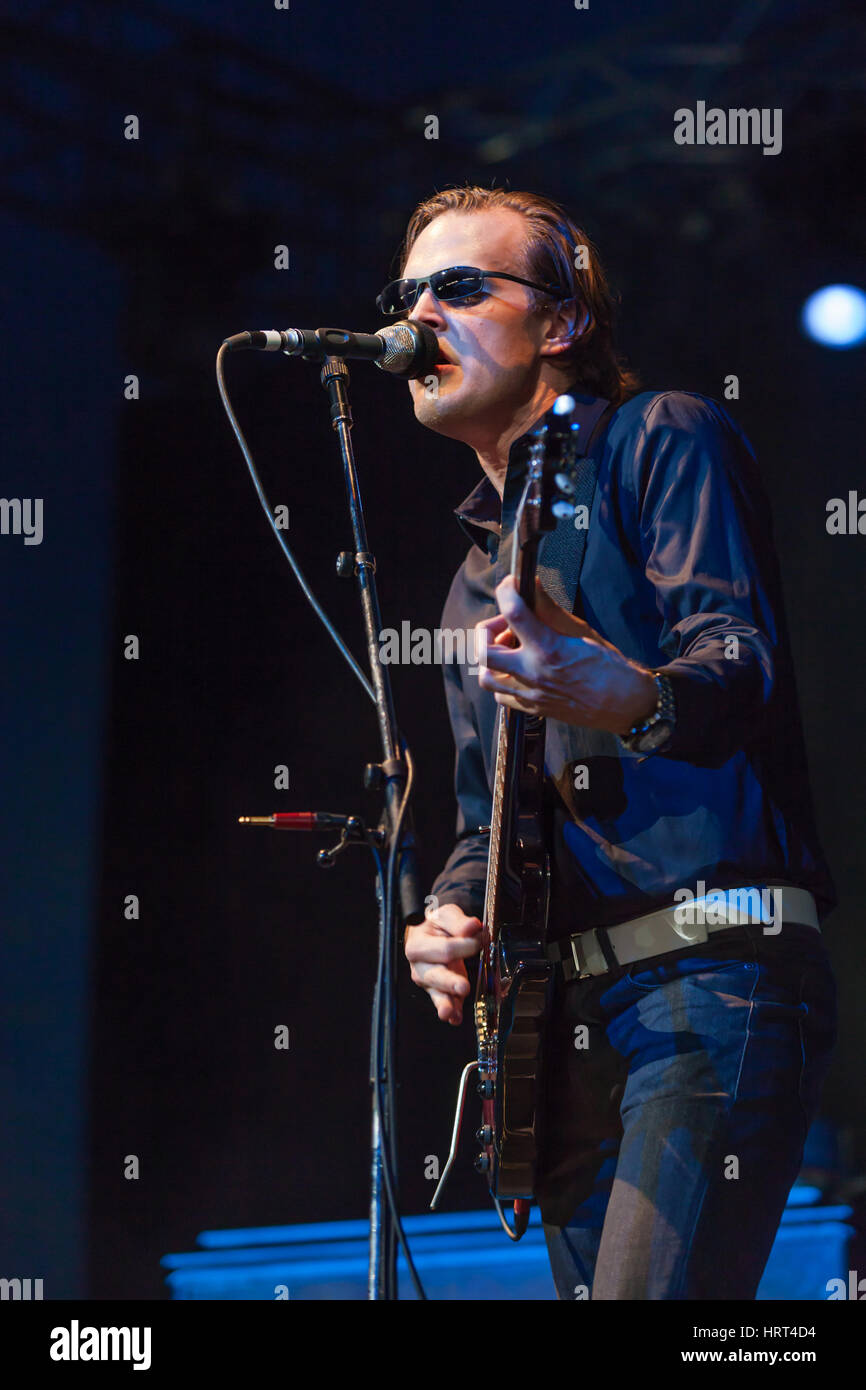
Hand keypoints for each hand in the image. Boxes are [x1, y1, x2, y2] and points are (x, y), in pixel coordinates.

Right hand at [404, 903, 482, 1025]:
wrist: (433, 933)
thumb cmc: (438, 925)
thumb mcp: (446, 915)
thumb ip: (458, 921)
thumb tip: (472, 926)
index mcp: (418, 944)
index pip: (444, 948)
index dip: (464, 945)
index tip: (480, 938)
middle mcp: (419, 965)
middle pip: (435, 975)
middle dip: (449, 982)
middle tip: (463, 987)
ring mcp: (428, 981)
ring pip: (436, 993)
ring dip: (445, 1002)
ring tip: (449, 1012)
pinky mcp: (438, 991)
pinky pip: (444, 1002)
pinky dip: (452, 1011)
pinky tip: (456, 1018)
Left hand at [476, 574, 656, 734]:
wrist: (623, 704)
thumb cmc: (608, 667)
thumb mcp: (582, 631)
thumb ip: (550, 610)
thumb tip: (532, 585)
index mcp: (548, 649)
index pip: (514, 613)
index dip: (506, 592)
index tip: (510, 585)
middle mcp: (533, 673)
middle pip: (485, 652)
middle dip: (487, 631)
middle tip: (505, 624)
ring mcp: (530, 694)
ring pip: (486, 678)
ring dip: (490, 660)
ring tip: (509, 649)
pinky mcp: (532, 709)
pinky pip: (501, 696)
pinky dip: (502, 680)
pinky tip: (516, 670)